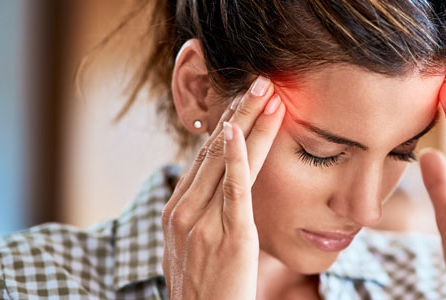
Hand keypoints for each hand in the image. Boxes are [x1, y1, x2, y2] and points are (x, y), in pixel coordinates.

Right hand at [160, 76, 284, 299]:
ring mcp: (202, 223)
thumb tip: (220, 194)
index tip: (246, 101)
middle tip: (260, 81)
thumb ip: (204, 218)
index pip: (204, 157)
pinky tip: (241, 130)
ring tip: (268, 92)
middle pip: (214, 149)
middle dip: (240, 112)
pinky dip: (237, 157)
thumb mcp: (195, 249)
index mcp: (177, 211)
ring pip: (226, 160)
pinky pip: (232, 189)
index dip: (228, 125)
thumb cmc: (206, 291)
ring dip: (249, 122)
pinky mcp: (229, 236)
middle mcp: (184, 211)